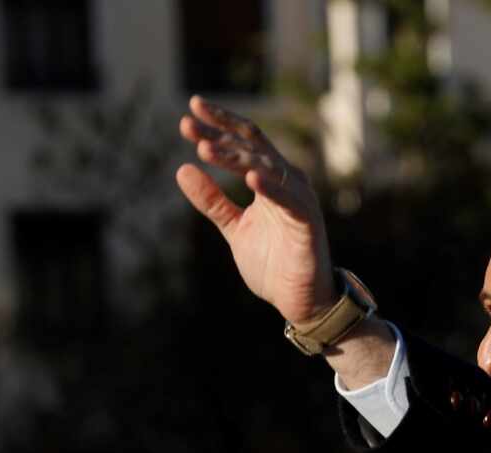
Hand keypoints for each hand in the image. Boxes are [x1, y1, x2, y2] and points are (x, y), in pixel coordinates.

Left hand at [175, 95, 337, 323]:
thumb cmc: (273, 263)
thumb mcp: (234, 228)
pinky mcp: (308, 222)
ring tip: (205, 149)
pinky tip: (248, 179)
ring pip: (266, 168)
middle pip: (252, 146)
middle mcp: (286, 182)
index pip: (244, 142)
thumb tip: (182, 169)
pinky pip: (290, 200)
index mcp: (269, 180)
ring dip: (236, 158)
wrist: (299, 300)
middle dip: (219, 134)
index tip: (189, 114)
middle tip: (187, 125)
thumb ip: (212, 201)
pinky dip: (271, 188)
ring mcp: (299, 199)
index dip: (219, 126)